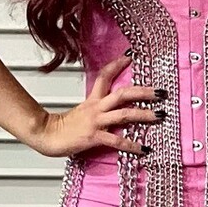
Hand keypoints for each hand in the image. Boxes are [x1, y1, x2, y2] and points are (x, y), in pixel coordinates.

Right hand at [31, 51, 164, 158]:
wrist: (46, 136)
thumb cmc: (63, 127)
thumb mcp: (81, 112)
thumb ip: (96, 108)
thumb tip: (111, 108)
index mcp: (92, 100)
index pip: (104, 76)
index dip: (117, 65)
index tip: (130, 57)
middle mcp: (96, 108)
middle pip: (122, 94)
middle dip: (143, 92)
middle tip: (161, 92)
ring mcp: (96, 122)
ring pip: (124, 114)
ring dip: (145, 114)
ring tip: (160, 115)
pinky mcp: (95, 137)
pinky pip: (117, 141)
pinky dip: (132, 145)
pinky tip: (144, 149)